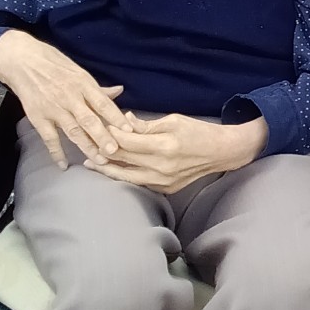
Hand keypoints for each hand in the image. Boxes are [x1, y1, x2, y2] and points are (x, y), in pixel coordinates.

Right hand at [0, 30, 125, 169]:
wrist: (21, 60)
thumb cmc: (53, 63)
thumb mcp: (78, 71)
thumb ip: (97, 88)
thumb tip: (119, 91)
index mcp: (82, 83)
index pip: (103, 103)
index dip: (116, 117)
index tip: (129, 130)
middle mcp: (69, 97)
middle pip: (89, 120)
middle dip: (102, 137)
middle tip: (114, 151)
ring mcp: (53, 108)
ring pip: (72, 131)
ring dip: (86, 147)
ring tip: (99, 161)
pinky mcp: (38, 117)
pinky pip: (49, 138)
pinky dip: (56, 152)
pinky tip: (64, 165)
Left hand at [85, 113, 267, 193]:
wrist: (221, 152)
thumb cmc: (198, 132)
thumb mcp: (173, 121)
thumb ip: (146, 125)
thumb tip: (124, 120)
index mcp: (163, 146)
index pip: (126, 141)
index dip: (110, 133)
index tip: (99, 125)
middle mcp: (161, 167)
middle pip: (122, 159)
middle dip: (103, 150)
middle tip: (87, 142)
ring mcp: (162, 181)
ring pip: (125, 176)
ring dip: (106, 169)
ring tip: (90, 162)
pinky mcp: (165, 189)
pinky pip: (138, 182)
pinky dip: (124, 175)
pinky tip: (112, 170)